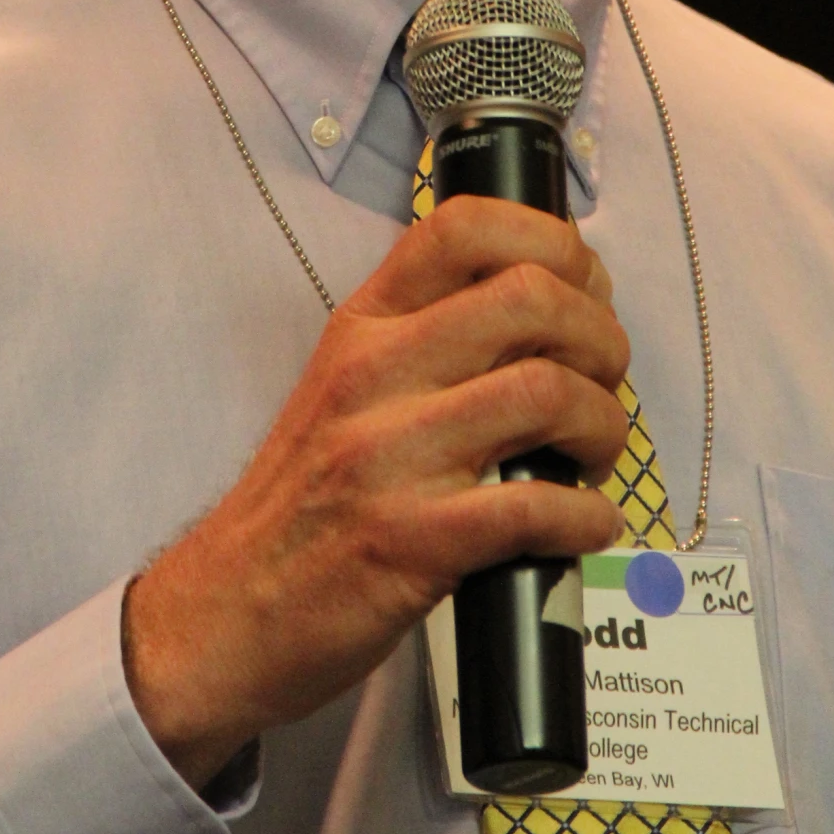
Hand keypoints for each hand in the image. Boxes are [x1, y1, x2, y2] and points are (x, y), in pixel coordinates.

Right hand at [122, 195, 628, 788]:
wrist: (228, 606)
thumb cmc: (305, 499)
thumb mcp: (346, 384)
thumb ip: (425, 338)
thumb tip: (548, 308)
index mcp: (363, 325)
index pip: (464, 227)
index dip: (553, 240)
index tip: (584, 287)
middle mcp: (375, 372)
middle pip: (531, 298)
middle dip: (602, 337)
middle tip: (604, 381)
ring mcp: (392, 455)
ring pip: (547, 393)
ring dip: (604, 425)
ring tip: (594, 455)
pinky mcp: (413, 541)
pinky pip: (537, 508)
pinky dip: (588, 518)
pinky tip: (585, 524)